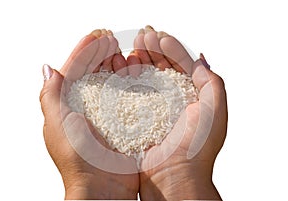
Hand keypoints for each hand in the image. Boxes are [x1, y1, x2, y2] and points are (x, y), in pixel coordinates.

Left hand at [39, 29, 138, 199]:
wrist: (103, 187)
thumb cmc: (77, 159)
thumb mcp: (57, 124)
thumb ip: (50, 96)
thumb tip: (47, 69)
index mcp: (69, 106)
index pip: (75, 72)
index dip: (84, 52)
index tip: (95, 37)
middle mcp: (88, 108)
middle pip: (95, 73)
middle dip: (101, 54)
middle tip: (110, 40)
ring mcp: (108, 114)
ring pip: (113, 81)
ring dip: (117, 65)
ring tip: (122, 52)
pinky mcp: (125, 121)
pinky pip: (129, 96)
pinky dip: (132, 81)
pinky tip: (135, 71)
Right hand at [132, 26, 226, 199]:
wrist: (174, 177)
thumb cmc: (197, 145)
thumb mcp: (215, 108)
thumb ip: (211, 81)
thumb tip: (199, 59)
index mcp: (192, 97)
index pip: (181, 65)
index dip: (171, 49)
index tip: (159, 37)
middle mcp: (173, 101)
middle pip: (162, 68)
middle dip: (153, 50)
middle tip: (142, 37)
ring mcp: (154, 109)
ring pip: (145, 77)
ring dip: (139, 61)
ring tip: (132, 49)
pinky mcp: (138, 118)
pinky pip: (131, 92)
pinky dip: (127, 78)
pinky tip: (123, 67)